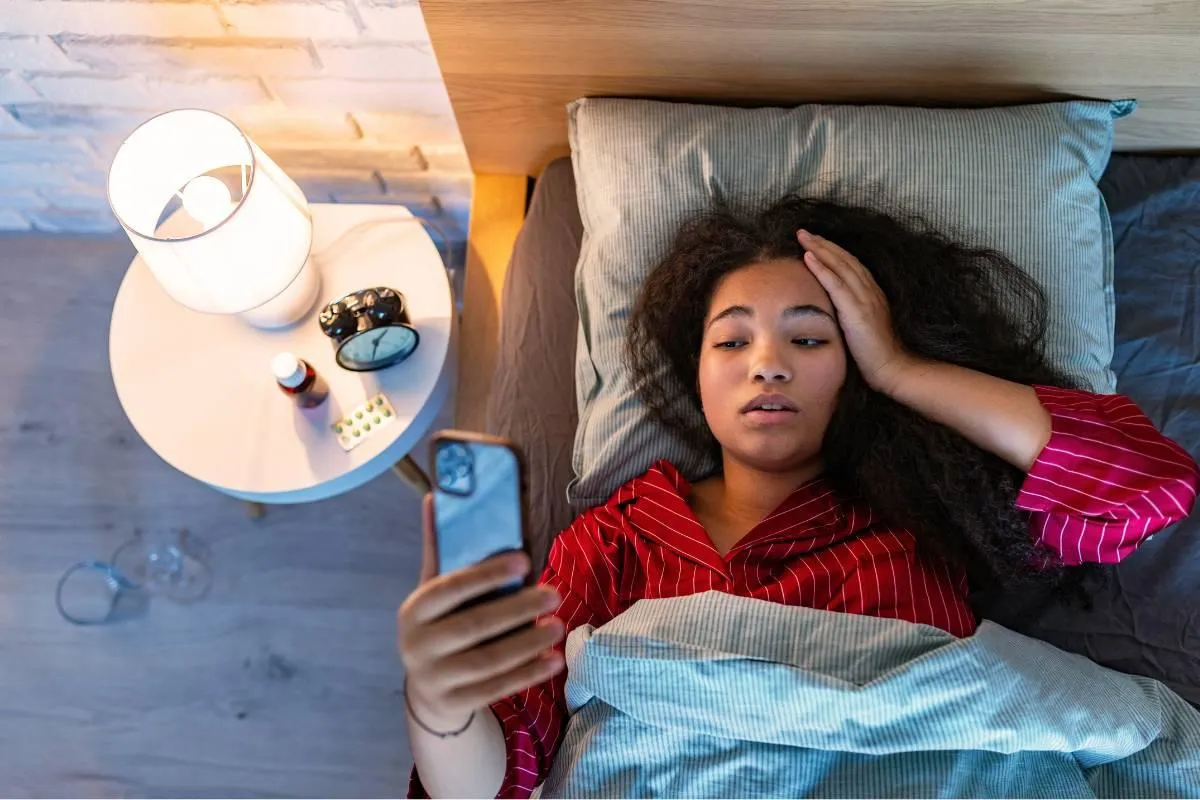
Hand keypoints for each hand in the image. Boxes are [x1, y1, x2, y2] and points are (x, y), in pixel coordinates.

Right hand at [397, 495, 565, 729]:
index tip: (525, 559)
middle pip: (473, 626)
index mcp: (414, 609)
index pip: (449, 587)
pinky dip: (528, 674)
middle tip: (555, 594)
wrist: (428, 689)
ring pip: (488, 661)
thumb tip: (435, 495)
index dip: (487, 573)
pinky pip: (497, 689)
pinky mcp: (455, 704)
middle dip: (518, 609)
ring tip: (558, 625)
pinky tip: (554, 660)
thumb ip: (440, 550)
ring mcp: (434, 679)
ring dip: (528, 643)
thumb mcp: (434, 591)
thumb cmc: (440, 625)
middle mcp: (417, 645)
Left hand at [798, 229, 915, 393]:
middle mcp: (870, 292)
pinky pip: (836, 284)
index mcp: (872, 295)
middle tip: (804, 232)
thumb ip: (850, 316)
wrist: (892, 369)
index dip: (833, 252)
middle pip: (845, 260)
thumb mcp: (861, 329)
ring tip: (803, 237)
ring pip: (840, 266)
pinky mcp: (857, 311)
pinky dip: (822, 268)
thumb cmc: (875, 357)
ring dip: (820, 249)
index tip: (816, 242)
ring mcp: (865, 299)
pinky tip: (808, 257)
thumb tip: (831, 314)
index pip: (851, 266)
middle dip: (824, 244)